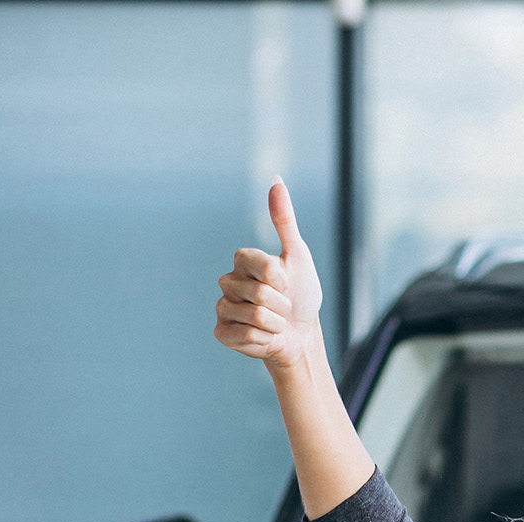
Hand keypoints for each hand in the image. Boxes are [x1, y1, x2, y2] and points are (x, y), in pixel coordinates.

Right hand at [214, 178, 324, 372]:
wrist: (302, 333)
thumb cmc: (302, 294)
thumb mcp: (298, 256)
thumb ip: (284, 221)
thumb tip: (276, 181)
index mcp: (243, 261)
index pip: (259, 263)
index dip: (280, 277)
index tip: (286, 282)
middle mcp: (228, 281)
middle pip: (258, 292)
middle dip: (281, 303)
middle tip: (283, 306)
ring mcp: (222, 308)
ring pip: (254, 316)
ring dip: (275, 323)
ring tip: (275, 322)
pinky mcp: (221, 332)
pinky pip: (245, 335)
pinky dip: (264, 339)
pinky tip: (264, 336)